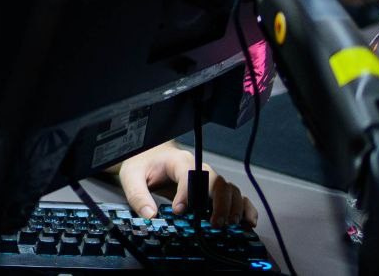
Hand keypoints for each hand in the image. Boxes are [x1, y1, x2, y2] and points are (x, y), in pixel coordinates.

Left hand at [117, 142, 256, 226]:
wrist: (149, 155)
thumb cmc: (142, 163)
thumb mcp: (131, 176)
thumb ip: (138, 195)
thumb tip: (150, 215)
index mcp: (178, 161)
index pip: (189, 174)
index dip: (187, 193)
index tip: (179, 210)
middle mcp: (198, 168)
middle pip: (217, 182)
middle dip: (219, 203)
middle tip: (214, 223)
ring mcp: (208, 178)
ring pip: (229, 189)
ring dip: (233, 207)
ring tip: (228, 224)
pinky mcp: (212, 190)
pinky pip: (235, 196)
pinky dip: (244, 207)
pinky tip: (247, 221)